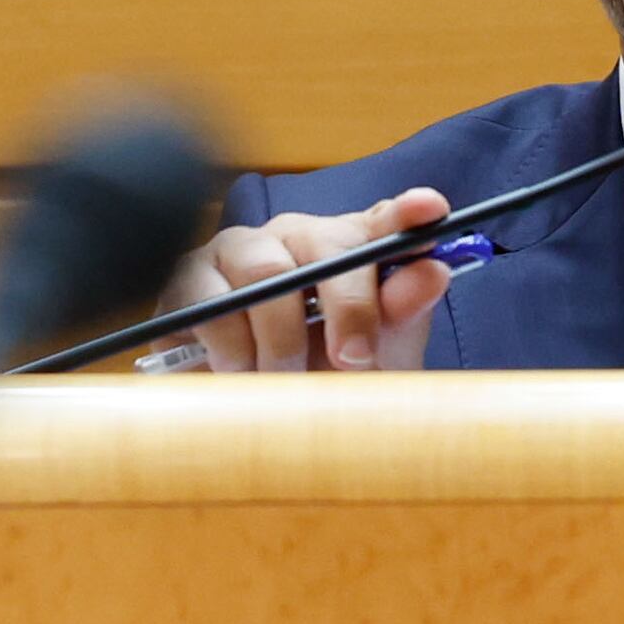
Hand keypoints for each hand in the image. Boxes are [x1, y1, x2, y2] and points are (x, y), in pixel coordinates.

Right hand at [147, 187, 452, 371]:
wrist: (251, 412)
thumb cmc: (319, 375)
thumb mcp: (373, 354)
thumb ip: (402, 312)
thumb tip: (432, 272)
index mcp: (352, 248)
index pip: (387, 221)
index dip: (409, 213)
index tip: (430, 210)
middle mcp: (298, 237)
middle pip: (326, 246)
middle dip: (348, 308)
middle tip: (352, 360)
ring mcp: (242, 249)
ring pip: (265, 271)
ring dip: (282, 339)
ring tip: (286, 379)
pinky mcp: (190, 275)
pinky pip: (210, 298)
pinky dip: (230, 345)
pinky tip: (239, 370)